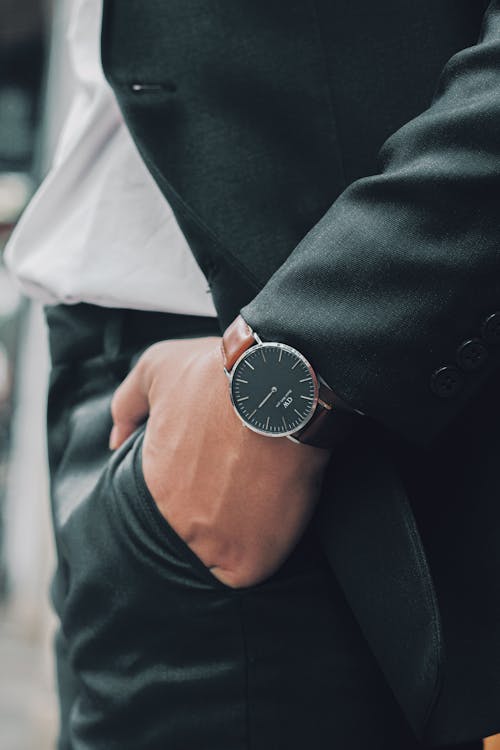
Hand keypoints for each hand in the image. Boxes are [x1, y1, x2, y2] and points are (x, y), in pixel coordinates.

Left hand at [109, 337, 330, 587]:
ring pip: (220, 560)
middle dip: (212, 519)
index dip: (192, 495)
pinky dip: (264, 553)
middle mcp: (176, 522)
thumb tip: (115, 440)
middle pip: (191, 537)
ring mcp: (214, 545)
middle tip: (240, 492)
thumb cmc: (219, 374)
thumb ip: (127, 403)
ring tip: (261, 506)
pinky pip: (252, 572)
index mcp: (153, 485)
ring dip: (238, 538)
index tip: (216, 478)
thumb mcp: (157, 368)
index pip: (164, 509)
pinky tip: (276, 522)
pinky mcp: (252, 559)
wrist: (279, 385)